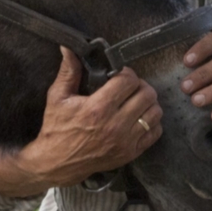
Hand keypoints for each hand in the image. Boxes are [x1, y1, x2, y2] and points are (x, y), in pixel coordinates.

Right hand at [0, 47, 161, 195]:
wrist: (57, 162)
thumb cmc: (56, 128)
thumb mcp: (57, 97)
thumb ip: (68, 71)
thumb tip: (68, 48)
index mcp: (98, 108)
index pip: (128, 81)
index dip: (126, 73)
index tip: (119, 75)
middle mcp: (115, 124)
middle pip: (147, 94)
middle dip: (139, 86)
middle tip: (129, 87)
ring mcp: (126, 141)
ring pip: (155, 112)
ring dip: (148, 103)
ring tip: (135, 101)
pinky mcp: (131, 153)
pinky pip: (155, 132)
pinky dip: (151, 122)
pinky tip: (139, 118)